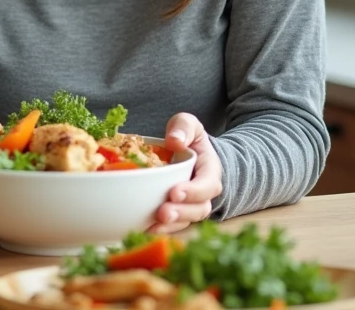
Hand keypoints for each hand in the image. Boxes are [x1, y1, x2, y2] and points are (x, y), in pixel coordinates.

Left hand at [148, 112, 222, 234]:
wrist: (190, 154)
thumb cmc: (188, 139)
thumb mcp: (189, 125)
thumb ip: (184, 128)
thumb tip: (175, 141)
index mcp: (209, 171)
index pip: (208, 184)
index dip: (194, 191)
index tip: (175, 191)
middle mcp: (203, 193)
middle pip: (199, 208)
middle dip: (181, 212)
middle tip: (163, 213)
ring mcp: (191, 205)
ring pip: (186, 221)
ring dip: (170, 225)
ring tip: (152, 225)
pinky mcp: (177, 213)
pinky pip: (172, 226)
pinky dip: (160, 230)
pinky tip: (144, 230)